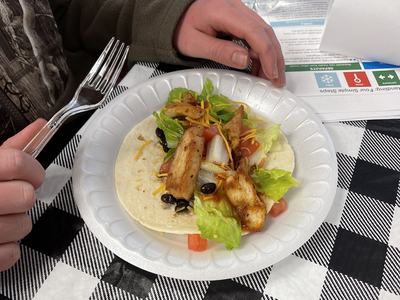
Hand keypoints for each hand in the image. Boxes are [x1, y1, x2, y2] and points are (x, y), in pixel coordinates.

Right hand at [0, 119, 45, 270]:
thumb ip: (10, 148)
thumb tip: (39, 129)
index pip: (18, 162)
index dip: (32, 169)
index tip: (32, 175)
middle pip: (25, 196)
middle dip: (22, 197)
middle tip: (9, 198)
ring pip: (23, 226)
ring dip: (15, 224)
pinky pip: (11, 253)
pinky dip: (6, 249)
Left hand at [174, 0, 284, 86]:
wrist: (175, 15)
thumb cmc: (181, 29)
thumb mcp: (194, 44)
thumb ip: (219, 51)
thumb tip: (245, 60)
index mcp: (225, 12)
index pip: (255, 32)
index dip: (267, 54)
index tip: (272, 74)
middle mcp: (237, 8)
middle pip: (265, 32)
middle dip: (274, 58)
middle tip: (277, 81)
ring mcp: (240, 11)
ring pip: (264, 33)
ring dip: (271, 55)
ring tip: (271, 78)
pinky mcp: (240, 18)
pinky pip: (256, 33)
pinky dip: (261, 51)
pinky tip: (260, 67)